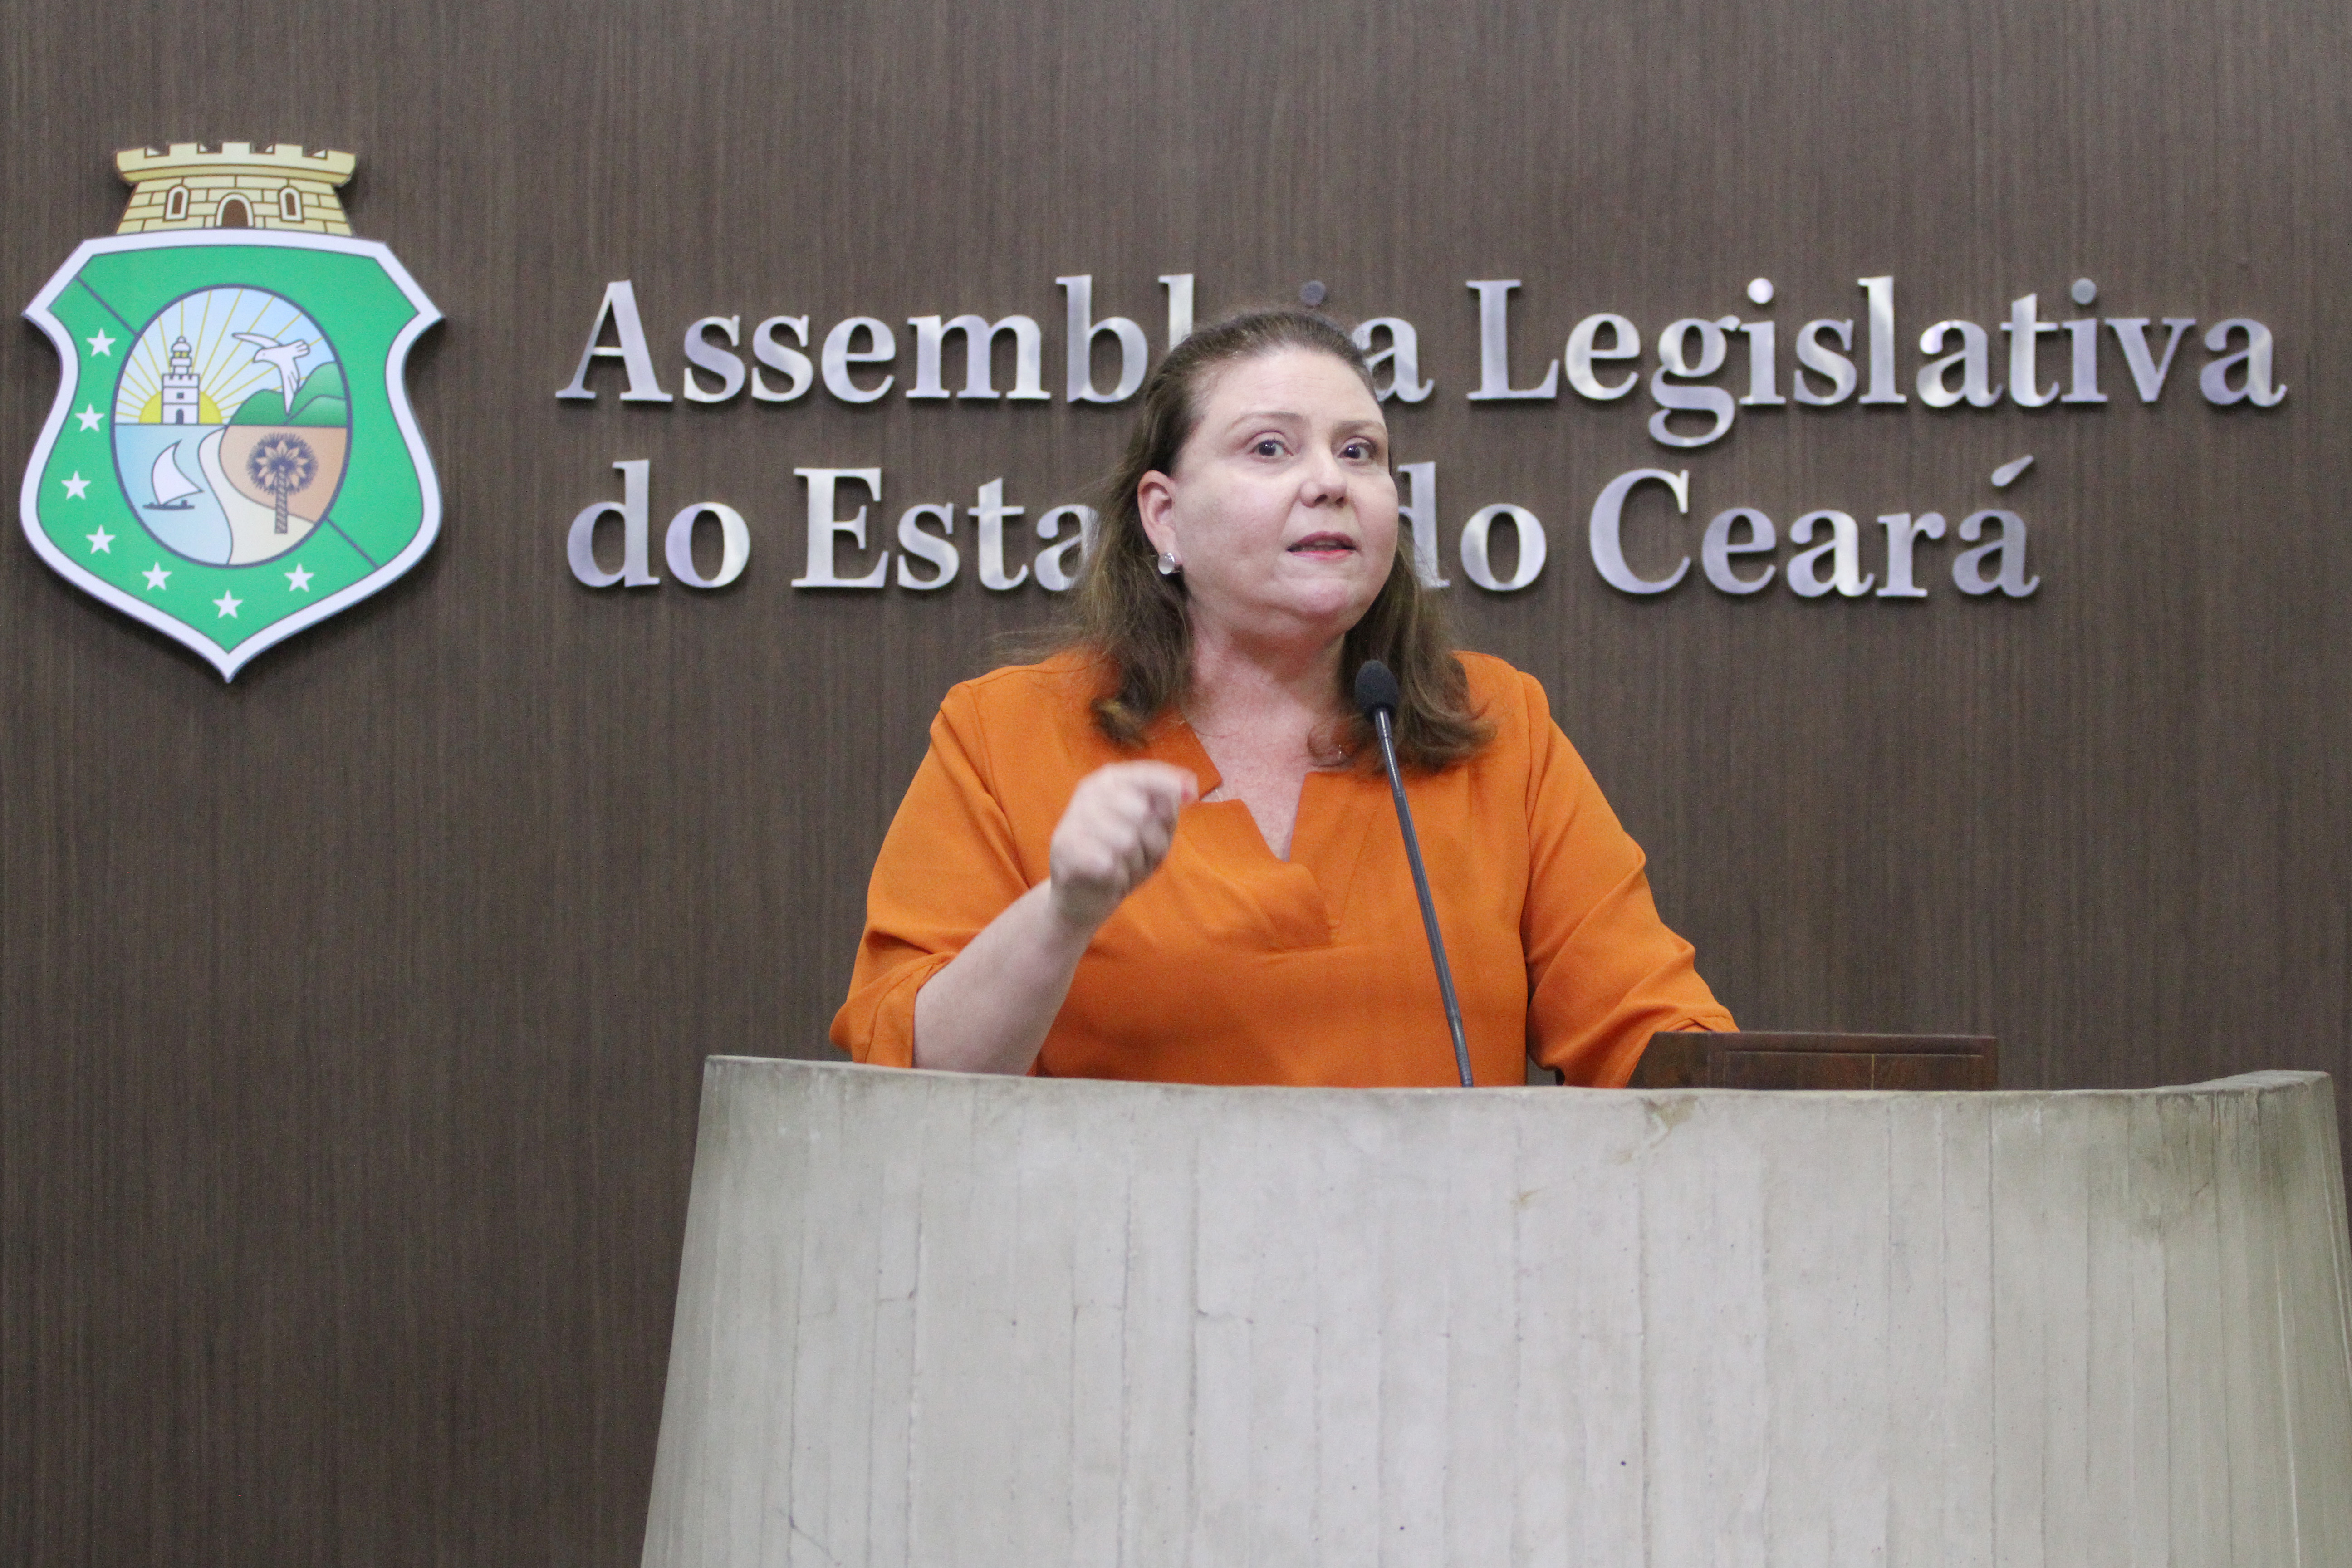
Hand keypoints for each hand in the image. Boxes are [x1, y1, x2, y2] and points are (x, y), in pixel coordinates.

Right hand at [1047, 761, 1198, 931]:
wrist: (1083, 896)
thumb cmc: (1124, 857)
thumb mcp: (1153, 830)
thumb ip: (1167, 806)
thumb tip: (1187, 789)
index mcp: (1109, 780)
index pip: (1145, 774)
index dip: (1171, 783)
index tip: (1192, 795)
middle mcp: (1089, 792)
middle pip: (1142, 813)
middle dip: (1154, 842)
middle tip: (1144, 856)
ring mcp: (1073, 818)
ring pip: (1127, 842)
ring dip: (1136, 864)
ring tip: (1126, 868)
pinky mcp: (1064, 848)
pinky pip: (1110, 864)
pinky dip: (1119, 878)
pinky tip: (1110, 878)